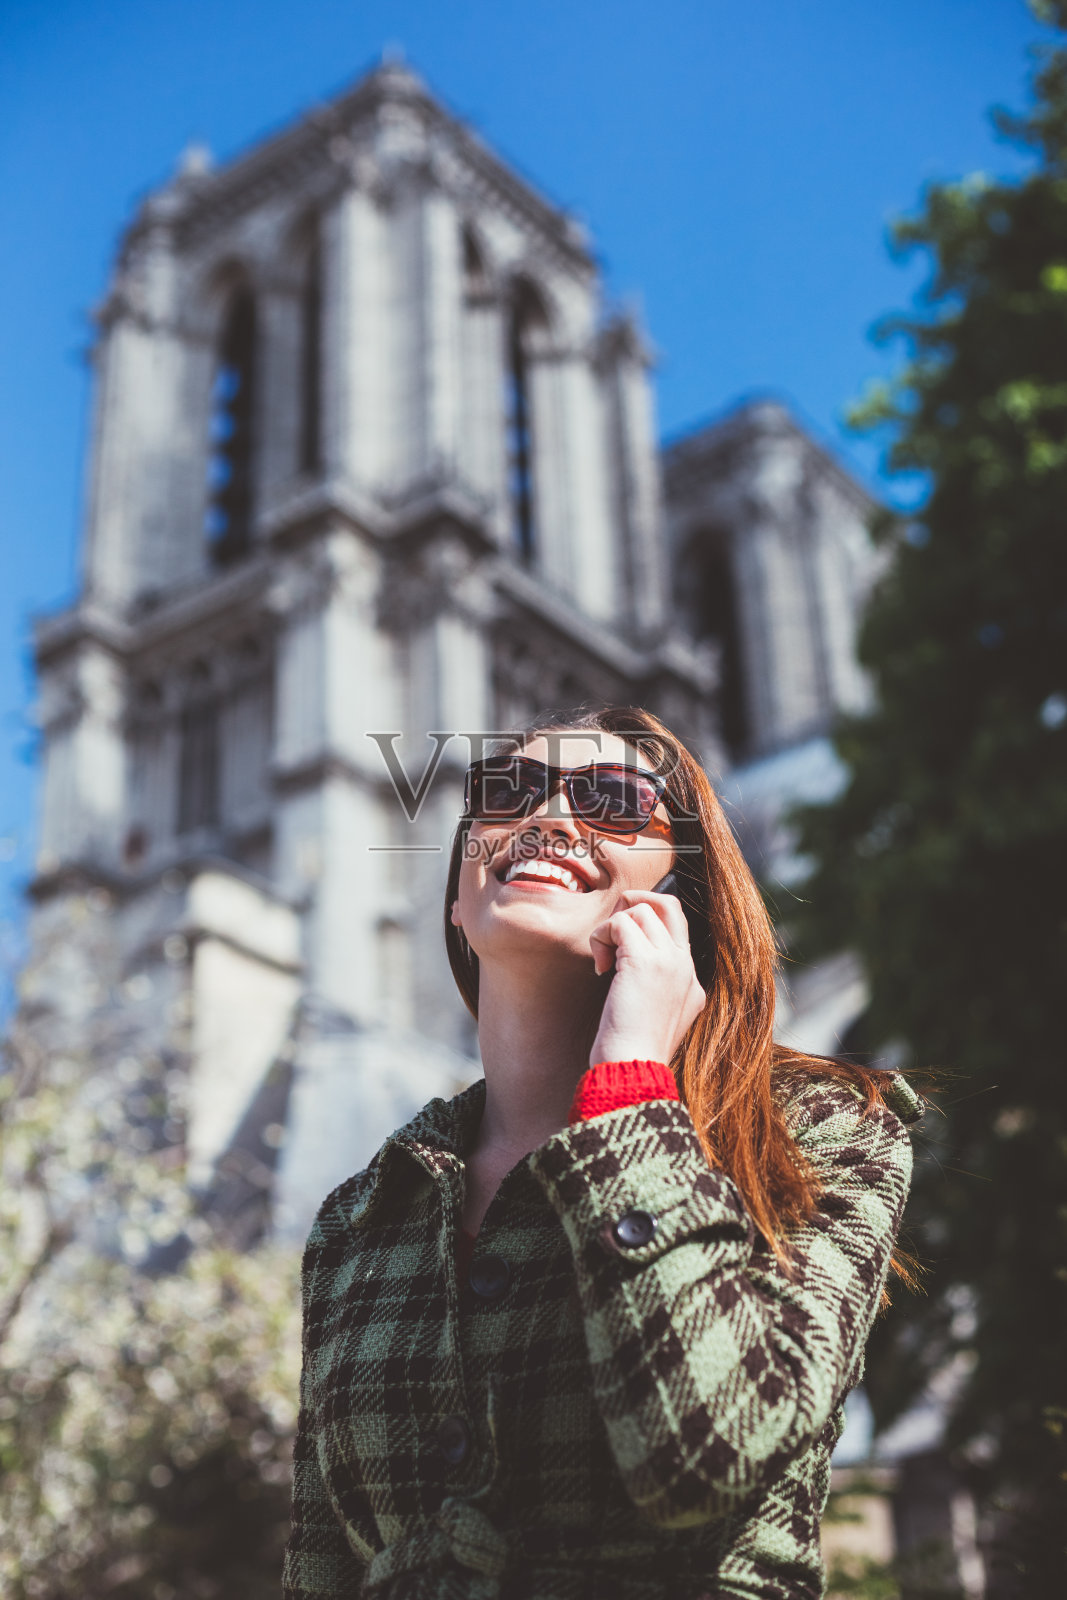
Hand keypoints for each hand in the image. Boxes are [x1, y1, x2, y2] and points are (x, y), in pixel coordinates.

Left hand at [588, 890, 705, 1067]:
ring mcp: (668, 961)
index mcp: (692, 985)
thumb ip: (652, 992)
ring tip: (604, 960)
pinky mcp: (643, 961)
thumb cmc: (631, 1053)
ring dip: (611, 927)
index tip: (620, 950)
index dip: (645, 928)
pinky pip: (619, 922)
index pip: (676, 930)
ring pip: (642, 909)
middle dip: (635, 905)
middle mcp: (685, 967)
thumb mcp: (655, 1021)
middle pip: (669, 905)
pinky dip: (601, 936)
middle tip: (612, 934)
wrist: (633, 1070)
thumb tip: (621, 967)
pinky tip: (599, 968)